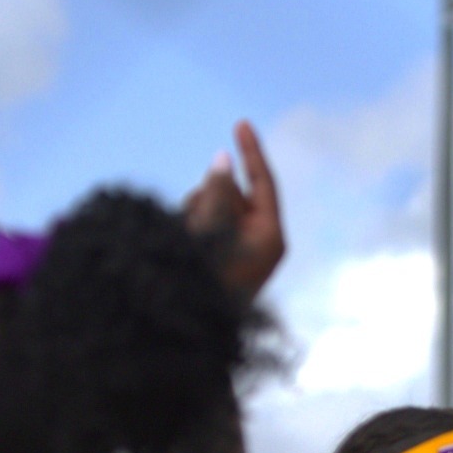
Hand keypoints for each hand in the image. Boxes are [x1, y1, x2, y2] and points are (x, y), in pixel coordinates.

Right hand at [183, 120, 284, 298]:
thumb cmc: (203, 278)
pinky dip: (193, 224)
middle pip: (233, 193)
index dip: (251, 152)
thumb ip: (218, 189)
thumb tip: (223, 160)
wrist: (187, 329)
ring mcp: (242, 251)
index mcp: (270, 236)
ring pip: (215, 207)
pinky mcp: (224, 258)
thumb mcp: (211, 226)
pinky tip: (182, 241)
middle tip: (195, 223)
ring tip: (187, 238)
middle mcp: (260, 242)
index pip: (263, 183)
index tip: (241, 123)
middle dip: (210, 195)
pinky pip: (206, 224)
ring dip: (196, 211)